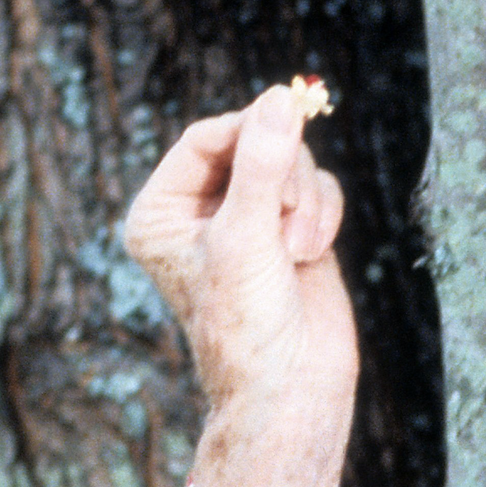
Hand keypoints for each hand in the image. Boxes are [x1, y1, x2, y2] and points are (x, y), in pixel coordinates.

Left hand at [125, 83, 358, 486]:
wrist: (289, 389)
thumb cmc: (247, 324)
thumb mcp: (246, 236)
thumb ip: (262, 163)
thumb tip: (280, 97)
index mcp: (161, 212)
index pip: (206, 138)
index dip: (248, 133)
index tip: (282, 137)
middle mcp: (199, 212)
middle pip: (254, 142)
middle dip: (283, 177)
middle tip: (286, 216)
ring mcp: (248, 221)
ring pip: (292, 163)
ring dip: (305, 202)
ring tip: (297, 251)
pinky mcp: (290, 231)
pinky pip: (318, 187)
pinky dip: (324, 216)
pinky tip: (312, 256)